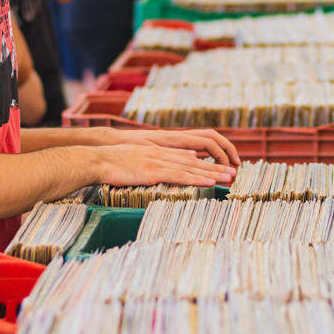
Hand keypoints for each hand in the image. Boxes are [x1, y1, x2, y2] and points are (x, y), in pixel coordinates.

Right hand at [110, 128, 240, 167]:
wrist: (99, 159)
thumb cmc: (114, 162)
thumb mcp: (138, 159)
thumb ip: (155, 162)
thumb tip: (165, 168)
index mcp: (160, 151)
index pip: (190, 157)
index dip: (207, 163)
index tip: (220, 169)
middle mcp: (164, 154)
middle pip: (196, 161)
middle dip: (216, 167)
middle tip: (234, 173)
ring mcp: (159, 161)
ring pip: (192, 168)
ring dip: (213, 173)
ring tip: (229, 177)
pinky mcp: (154, 171)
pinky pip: (180, 175)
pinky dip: (197, 179)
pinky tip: (209, 182)